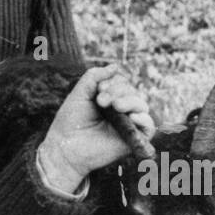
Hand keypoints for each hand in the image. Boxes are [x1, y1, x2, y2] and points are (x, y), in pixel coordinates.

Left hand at [39, 65, 154, 191]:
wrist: (66, 147)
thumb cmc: (70, 122)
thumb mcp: (80, 93)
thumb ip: (94, 76)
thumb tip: (116, 66)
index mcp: (109, 99)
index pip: (123, 83)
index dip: (113, 82)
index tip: (98, 91)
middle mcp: (121, 111)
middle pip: (133, 91)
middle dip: (118, 91)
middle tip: (101, 101)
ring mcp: (127, 125)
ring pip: (141, 105)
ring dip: (129, 101)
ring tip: (115, 106)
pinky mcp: (132, 140)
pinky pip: (149, 127)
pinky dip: (144, 119)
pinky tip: (131, 117)